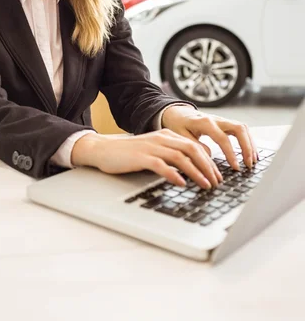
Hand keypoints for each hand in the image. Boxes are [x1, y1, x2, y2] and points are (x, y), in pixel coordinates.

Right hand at [71, 130, 222, 189]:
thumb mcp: (153, 152)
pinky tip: (181, 184)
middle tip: (217, 182)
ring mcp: (151, 147)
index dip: (209, 161)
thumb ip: (169, 157)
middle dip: (208, 167)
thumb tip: (188, 173)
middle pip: (192, 149)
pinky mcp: (141, 157)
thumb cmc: (128, 154)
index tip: (217, 175)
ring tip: (205, 185)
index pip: (195, 146)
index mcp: (166, 136)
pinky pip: (161, 165)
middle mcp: (161, 139)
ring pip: (181, 157)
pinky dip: (173, 174)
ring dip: (196, 172)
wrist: (103, 150)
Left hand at [161, 104, 258, 170]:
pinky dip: (247, 140)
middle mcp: (216, 119)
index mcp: (205, 123)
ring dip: (250, 144)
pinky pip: (240, 129)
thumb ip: (195, 146)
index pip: (223, 139)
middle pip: (239, 129)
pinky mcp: (224, 123)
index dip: (231, 154)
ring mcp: (221, 120)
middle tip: (249, 164)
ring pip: (242, 128)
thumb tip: (209, 157)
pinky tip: (250, 152)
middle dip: (247, 147)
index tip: (236, 167)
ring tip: (253, 160)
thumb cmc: (178, 124)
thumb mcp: (181, 136)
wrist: (176, 112)